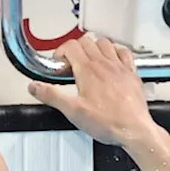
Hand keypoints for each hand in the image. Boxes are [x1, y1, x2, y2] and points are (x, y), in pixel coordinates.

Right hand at [28, 35, 157, 146]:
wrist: (134, 129)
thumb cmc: (108, 122)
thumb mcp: (72, 111)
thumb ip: (52, 96)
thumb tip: (35, 87)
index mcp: (88, 70)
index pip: (71, 46)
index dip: (61, 51)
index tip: (59, 63)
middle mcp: (105, 64)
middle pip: (86, 41)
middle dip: (75, 48)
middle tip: (70, 63)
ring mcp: (119, 67)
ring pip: (105, 43)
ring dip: (94, 47)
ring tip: (88, 59)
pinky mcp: (131, 74)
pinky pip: (124, 52)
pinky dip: (115, 51)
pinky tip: (112, 59)